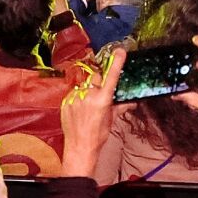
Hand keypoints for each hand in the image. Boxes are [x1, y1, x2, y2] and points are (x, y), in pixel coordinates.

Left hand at [59, 49, 124, 177]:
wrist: (80, 146)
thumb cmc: (98, 135)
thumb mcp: (111, 119)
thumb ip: (120, 106)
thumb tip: (132, 101)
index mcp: (102, 100)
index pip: (111, 76)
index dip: (116, 62)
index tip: (120, 51)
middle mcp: (88, 96)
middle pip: (95, 77)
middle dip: (98, 82)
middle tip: (99, 94)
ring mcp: (75, 98)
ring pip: (84, 86)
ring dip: (87, 92)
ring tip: (87, 107)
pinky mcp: (66, 101)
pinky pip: (74, 93)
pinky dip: (78, 98)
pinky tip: (80, 110)